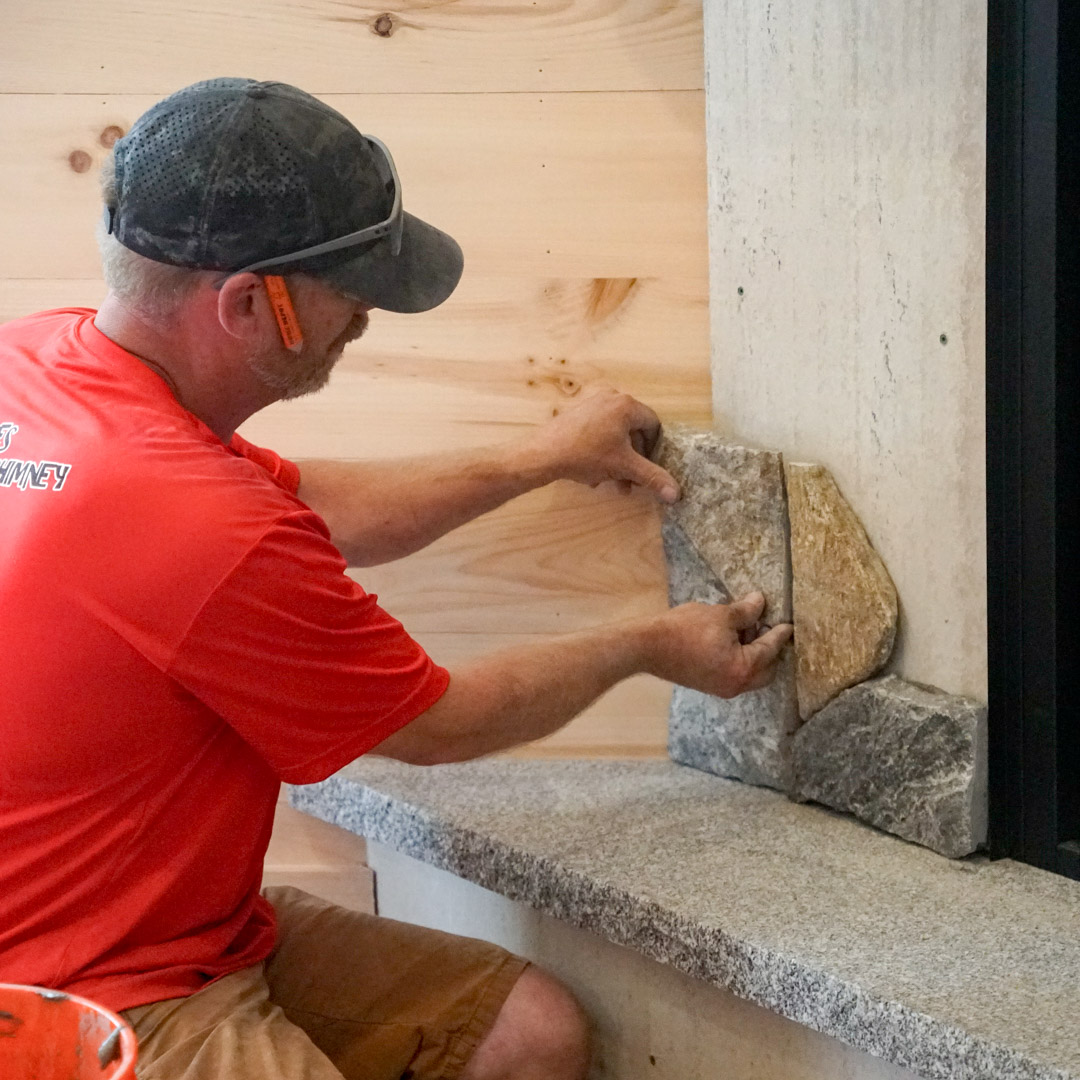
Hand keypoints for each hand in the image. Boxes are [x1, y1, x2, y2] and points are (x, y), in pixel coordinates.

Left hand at [530, 387, 680, 503]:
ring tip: (611, 482)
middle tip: (630, 480)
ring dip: (617, 460)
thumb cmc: (587, 455)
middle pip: (633, 430)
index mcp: (627, 405)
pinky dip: (601, 452)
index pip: (653, 425)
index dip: (654, 449)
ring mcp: (591, 403)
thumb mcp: (624, 467)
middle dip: (633, 459)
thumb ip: (652, 477)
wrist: (544, 454)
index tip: (647, 467)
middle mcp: (611, 397)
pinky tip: (593, 474)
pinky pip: (598, 431)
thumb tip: (676, 494)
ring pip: (614, 434)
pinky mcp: (576, 413)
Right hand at [647, 592, 793, 697]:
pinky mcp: (707, 684)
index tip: (789, 625)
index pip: (770, 649)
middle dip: (770, 650)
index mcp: (743, 669)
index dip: (779, 634)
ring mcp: (720, 687)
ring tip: (748, 630)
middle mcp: (735, 684)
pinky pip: (734, 673)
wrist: (647, 646)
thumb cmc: (685, 629)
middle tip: (768, 627)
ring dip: (754, 654)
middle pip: (766, 670)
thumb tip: (760, 602)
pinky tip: (731, 640)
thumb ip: (745, 611)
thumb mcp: (719, 615)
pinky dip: (740, 659)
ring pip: (750, 673)